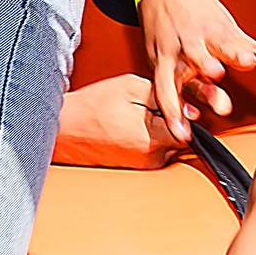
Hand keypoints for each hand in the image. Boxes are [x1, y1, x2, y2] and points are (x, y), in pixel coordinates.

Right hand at [52, 74, 188, 168]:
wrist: (62, 128)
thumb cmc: (90, 107)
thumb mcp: (130, 86)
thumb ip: (165, 96)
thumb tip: (189, 109)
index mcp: (154, 139)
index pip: (193, 130)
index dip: (185, 113)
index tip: (176, 104)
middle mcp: (152, 158)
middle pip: (183, 138)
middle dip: (174, 122)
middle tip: (149, 108)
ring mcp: (144, 165)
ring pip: (169, 145)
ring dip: (161, 131)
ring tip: (136, 117)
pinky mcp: (136, 167)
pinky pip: (154, 151)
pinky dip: (149, 139)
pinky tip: (130, 127)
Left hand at [138, 0, 255, 138]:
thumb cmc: (165, 30)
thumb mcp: (162, 59)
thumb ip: (178, 89)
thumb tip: (189, 120)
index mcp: (165, 59)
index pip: (165, 89)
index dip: (174, 112)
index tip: (183, 133)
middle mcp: (185, 46)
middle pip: (195, 59)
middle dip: (205, 68)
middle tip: (216, 77)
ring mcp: (207, 35)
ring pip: (221, 44)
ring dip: (234, 52)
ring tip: (246, 60)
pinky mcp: (227, 29)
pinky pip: (250, 43)